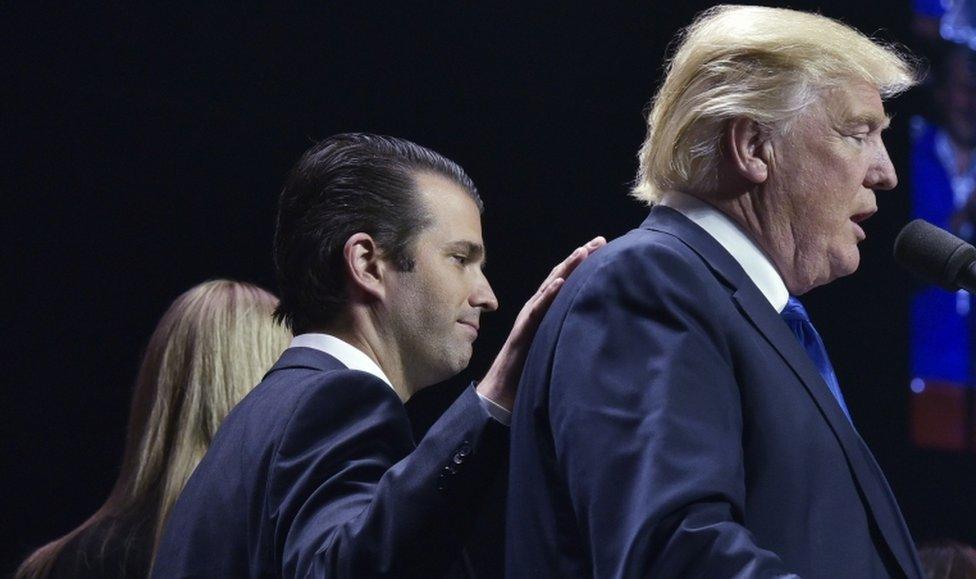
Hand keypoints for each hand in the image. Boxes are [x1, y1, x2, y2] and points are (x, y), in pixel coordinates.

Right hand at [476, 236, 606, 409]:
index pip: (566, 279)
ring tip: (584, 251)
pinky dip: (549, 294)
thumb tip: (593, 319)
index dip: (583, 262)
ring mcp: (529, 316)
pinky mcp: (524, 329)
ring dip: (567, 268)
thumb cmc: (531, 367)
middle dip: (579, 256)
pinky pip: (537, 310)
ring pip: (549, 287)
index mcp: (545, 308)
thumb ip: (567, 326)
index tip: (604, 247)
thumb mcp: (555, 341)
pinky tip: (561, 283)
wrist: (504, 388)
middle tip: (600, 240)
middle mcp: (536, 307)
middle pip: (559, 275)